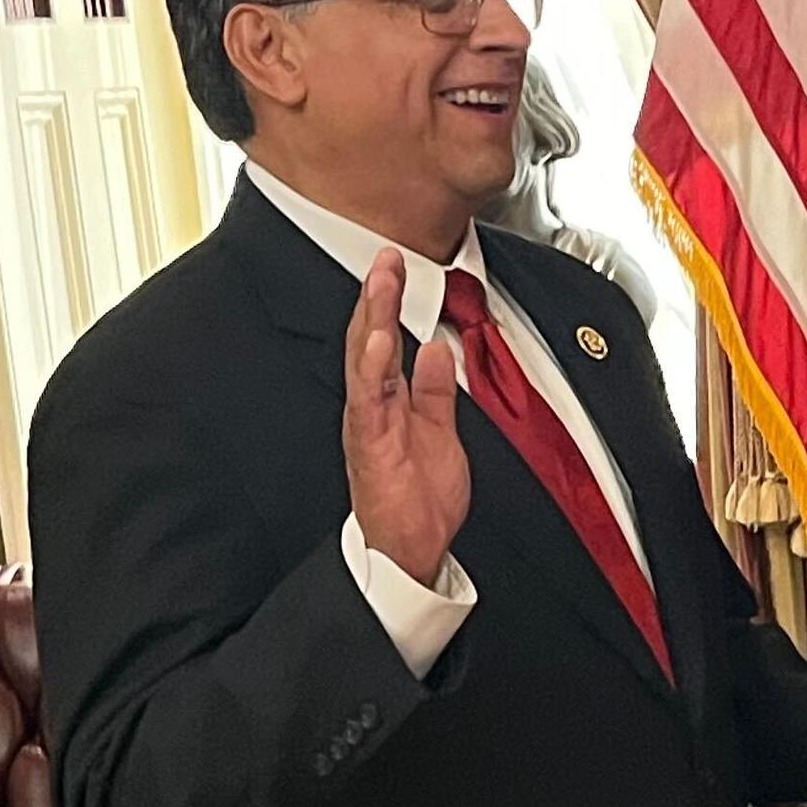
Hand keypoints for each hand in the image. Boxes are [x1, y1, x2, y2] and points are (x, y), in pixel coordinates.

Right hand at [342, 248, 469, 585]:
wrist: (411, 550)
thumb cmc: (419, 498)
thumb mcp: (440, 431)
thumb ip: (437, 390)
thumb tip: (439, 350)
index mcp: (390, 400)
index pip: (388, 340)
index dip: (392, 302)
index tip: (399, 265)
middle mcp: (374, 406)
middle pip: (372, 339)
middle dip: (378, 297)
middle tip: (386, 256)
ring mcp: (369, 423)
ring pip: (366, 361)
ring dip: (373, 319)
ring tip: (380, 284)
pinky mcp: (370, 444)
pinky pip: (369, 400)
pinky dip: (373, 367)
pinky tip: (380, 340)